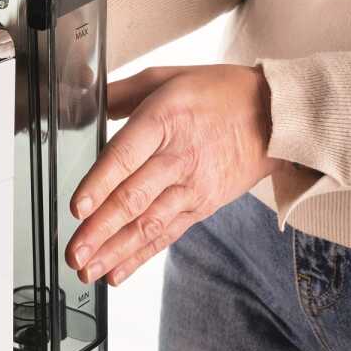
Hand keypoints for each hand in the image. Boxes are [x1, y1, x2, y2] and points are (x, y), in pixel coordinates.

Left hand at [65, 64, 282, 284]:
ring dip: (116, 251)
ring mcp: (192, 186)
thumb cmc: (217, 93)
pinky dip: (140, 256)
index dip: (99, 184)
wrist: (277, 116)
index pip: (125, 156)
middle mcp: (177, 157)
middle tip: (74, 253)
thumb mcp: (165, 77)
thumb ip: (120, 92)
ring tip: (88, 271)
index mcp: (162, 120)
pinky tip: (116, 273)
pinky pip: (167, 234)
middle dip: (100, 230)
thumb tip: (81, 96)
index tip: (77, 208)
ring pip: (149, 223)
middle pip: (134, 198)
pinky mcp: (202, 206)